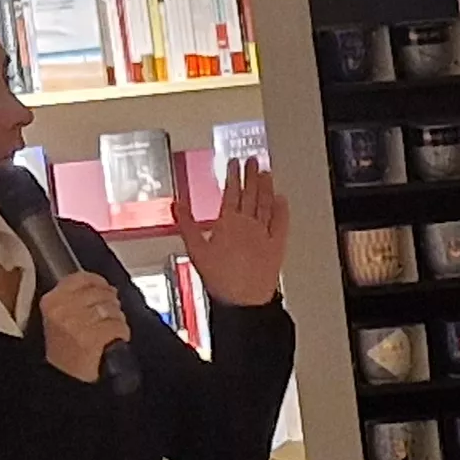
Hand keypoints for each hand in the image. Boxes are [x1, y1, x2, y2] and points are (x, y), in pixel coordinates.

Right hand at [37, 272, 128, 382]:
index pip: (82, 278)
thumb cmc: (65, 350)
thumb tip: (102, 285)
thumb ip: (74, 297)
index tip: (104, 288)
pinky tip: (114, 339)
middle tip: (107, 316)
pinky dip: (121, 332)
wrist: (66, 378)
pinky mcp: (93, 338)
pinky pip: (118, 326)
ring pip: (112, 308)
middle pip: (102, 293)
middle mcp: (62, 310)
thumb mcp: (59, 318)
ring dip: (117, 318)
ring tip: (109, 329)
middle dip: (111, 303)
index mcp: (52, 301)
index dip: (99, 282)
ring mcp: (77, 324)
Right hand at [178, 159, 290, 307]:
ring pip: (266, 203)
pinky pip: (281, 221)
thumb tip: (178, 204)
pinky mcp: (277, 244)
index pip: (231, 192)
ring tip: (266, 173)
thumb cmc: (220, 279)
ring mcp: (264, 233)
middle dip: (251, 174)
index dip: (233, 175)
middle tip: (253, 160)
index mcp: (228, 222)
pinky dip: (281, 209)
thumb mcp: (196, 250)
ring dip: (266, 187)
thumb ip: (187, 224)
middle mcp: (248, 224)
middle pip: (251, 193)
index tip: (235, 163)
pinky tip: (282, 199)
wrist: (243, 299)